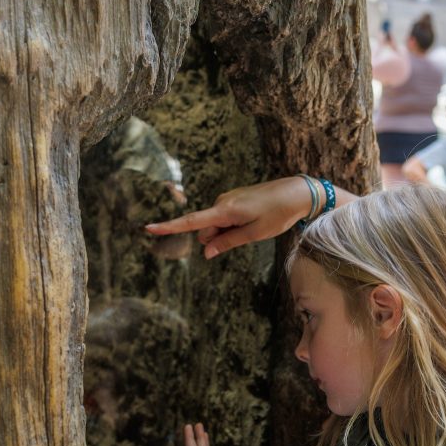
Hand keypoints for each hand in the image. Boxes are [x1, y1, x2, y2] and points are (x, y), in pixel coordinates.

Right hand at [143, 177, 310, 258]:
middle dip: (217, 239)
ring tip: (256, 224)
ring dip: (228, 232)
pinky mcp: (234, 199)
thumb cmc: (278, 214)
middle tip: (248, 234)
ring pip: (216, 225)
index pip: (191, 222)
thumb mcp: (254, 233)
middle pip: (206, 229)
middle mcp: (221, 202)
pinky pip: (225, 218)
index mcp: (225, 210)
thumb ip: (228, 242)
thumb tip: (206, 252)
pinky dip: (233, 225)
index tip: (149, 228)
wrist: (296, 192)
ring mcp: (227, 199)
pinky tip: (254, 220)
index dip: (169, 227)